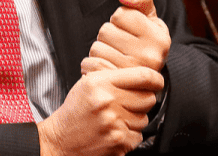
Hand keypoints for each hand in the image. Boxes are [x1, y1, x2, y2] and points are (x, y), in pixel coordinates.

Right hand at [38, 67, 164, 155]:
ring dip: (134, 120)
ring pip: (144, 119)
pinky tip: (114, 131)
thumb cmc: (74, 112)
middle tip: (128, 104)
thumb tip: (143, 77)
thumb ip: (112, 77)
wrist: (60, 141)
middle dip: (142, 101)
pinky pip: (138, 136)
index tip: (157, 82)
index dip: (155, 79)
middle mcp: (107, 101)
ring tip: (116, 119)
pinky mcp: (119, 141)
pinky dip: (129, 135)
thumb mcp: (86, 84)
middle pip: (147, 98)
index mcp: (99, 83)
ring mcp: (114, 123)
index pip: (142, 76)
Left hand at [82, 0, 170, 74]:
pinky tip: (105, 66)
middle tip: (121, 45)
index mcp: (160, 39)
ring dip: (101, 49)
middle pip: (106, 31)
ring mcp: (132, 74)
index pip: (120, 14)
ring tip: (115, 56)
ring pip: (97, 47)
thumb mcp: (149, 16)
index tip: (130, 29)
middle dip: (109, 34)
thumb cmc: (145, 39)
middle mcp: (150, 58)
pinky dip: (91, 63)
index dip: (120, 18)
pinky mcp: (113, 85)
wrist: (144, 78)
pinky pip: (90, 63)